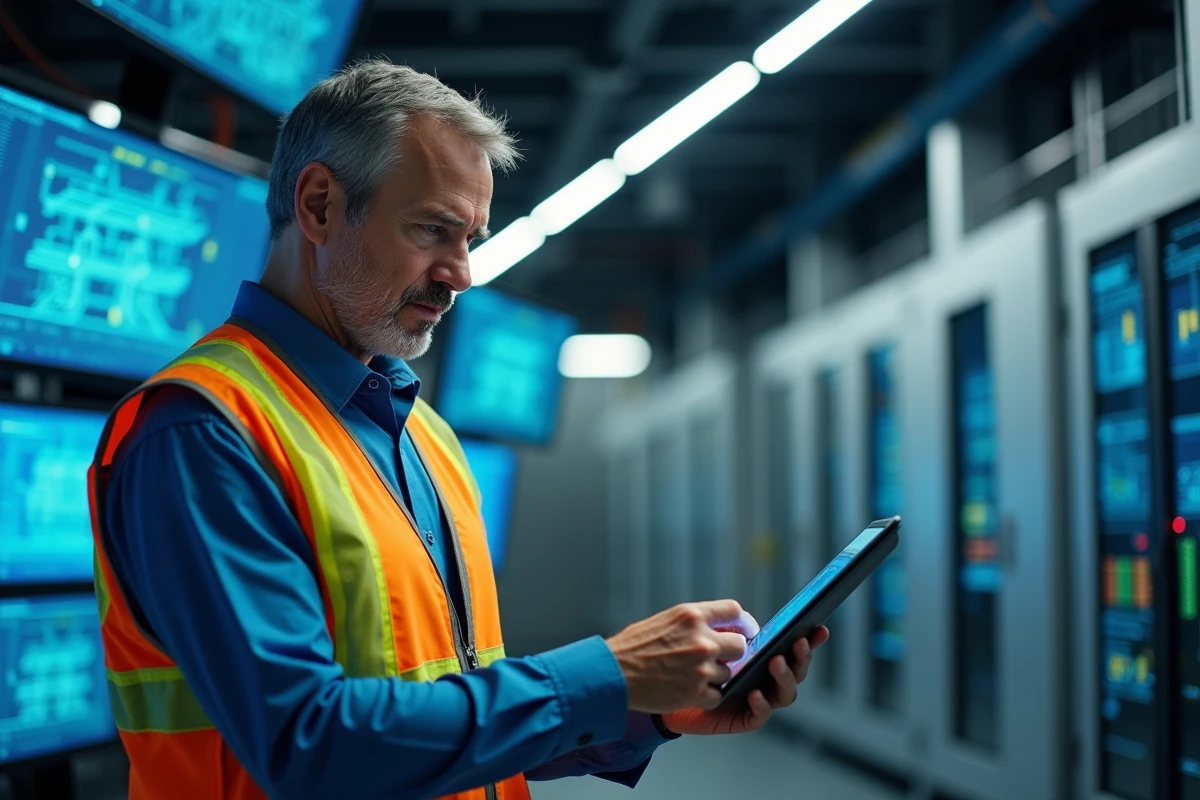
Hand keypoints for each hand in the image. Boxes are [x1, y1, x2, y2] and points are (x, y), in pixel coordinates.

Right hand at [606, 599, 758, 713]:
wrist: (613, 674)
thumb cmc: (633, 646)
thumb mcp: (665, 620)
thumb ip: (694, 622)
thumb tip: (721, 627)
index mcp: (691, 616)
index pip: (734, 611)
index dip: (742, 622)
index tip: (745, 630)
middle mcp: (701, 640)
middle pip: (740, 645)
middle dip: (731, 652)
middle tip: (718, 657)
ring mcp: (701, 668)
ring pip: (728, 672)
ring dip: (715, 675)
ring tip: (691, 674)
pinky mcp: (696, 693)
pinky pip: (717, 695)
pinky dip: (706, 695)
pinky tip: (689, 689)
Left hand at [660, 626, 829, 735]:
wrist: (668, 688)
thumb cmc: (691, 662)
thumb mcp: (711, 641)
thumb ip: (731, 631)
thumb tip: (750, 623)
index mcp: (765, 659)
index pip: (793, 649)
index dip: (809, 640)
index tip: (818, 628)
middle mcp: (768, 681)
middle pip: (797, 672)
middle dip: (801, 657)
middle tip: (796, 643)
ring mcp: (760, 701)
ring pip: (786, 694)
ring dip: (785, 677)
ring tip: (775, 662)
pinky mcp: (744, 720)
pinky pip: (759, 716)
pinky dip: (761, 705)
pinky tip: (754, 693)